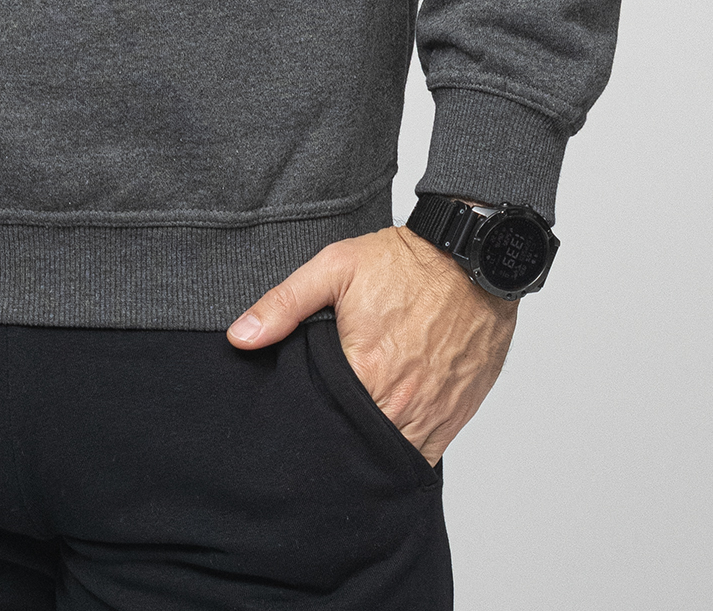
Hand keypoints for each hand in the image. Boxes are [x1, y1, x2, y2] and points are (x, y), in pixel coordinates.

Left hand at [226, 224, 517, 463]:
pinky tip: (390, 428)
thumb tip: (239, 338)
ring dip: (375, 449)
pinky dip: (408, 445)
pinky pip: (429, 450)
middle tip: (325, 424)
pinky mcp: (459, 412)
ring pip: (396, 456)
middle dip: (341, 441)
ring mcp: (436, 412)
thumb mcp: (334, 269)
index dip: (310, 424)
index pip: (327, 425)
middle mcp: (404, 402)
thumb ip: (283, 305)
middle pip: (361, 447)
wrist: (473, 257)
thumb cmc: (404, 262)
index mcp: (368, 372)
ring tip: (354, 431)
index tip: (300, 416)